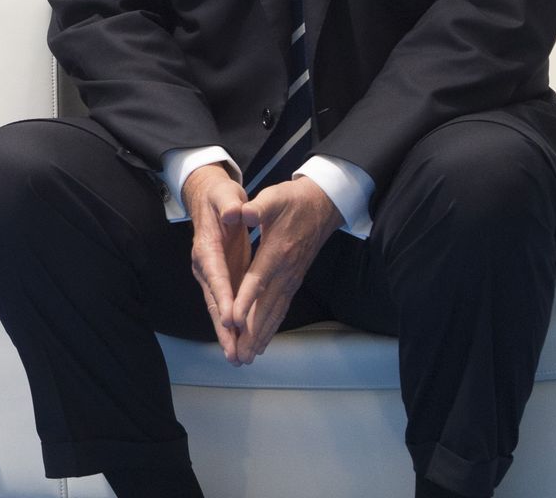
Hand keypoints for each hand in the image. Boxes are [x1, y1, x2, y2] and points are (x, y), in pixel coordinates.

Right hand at [183, 163, 251, 363]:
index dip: (224, 297)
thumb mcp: (225, 195)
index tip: (231, 318)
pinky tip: (240, 340)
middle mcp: (204, 265)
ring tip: (236, 357)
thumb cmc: (219, 196)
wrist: (207, 198)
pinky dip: (232, 324)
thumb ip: (230, 204)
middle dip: (223, 328)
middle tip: (233, 352)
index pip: (215, 274)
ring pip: (218, 308)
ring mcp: (211, 274)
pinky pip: (226, 304)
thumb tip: (235, 212)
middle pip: (213, 301)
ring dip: (227, 333)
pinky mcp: (220, 278)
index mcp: (206, 246)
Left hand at [228, 176, 343, 363]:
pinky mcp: (293, 281)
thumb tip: (243, 212)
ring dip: (261, 335)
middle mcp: (285, 271)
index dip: (244, 300)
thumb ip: (258, 208)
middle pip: (266, 306)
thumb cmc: (293, 200)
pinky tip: (262, 341)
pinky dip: (271, 326)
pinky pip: (281, 308)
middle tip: (238, 355)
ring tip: (247, 357)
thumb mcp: (273, 197)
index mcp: (277, 252)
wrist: (322, 204)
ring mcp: (291, 278)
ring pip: (274, 312)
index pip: (257, 280)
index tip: (233, 320)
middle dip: (252, 332)